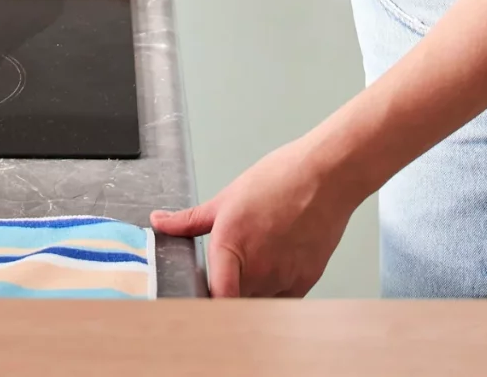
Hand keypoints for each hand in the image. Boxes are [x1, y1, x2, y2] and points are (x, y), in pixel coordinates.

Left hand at [150, 134, 358, 297]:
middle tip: (221, 287)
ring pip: (259, 305)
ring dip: (251, 297)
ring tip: (251, 274)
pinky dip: (275, 295)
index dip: (205, 310)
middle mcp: (257, 268)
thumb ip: (190, 219)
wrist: (326, 176)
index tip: (197, 308)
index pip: (215, 299)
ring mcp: (283, 277)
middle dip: (226, 298)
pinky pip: (283, 302)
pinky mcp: (305, 281)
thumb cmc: (281, 180)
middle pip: (235, 304)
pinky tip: (274, 272)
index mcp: (230, 246)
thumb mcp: (227, 198)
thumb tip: (159, 223)